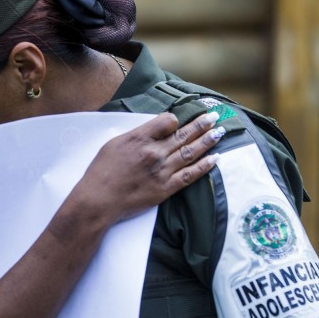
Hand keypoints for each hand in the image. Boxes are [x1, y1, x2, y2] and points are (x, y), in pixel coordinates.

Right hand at [80, 110, 222, 222]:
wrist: (98, 200)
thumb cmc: (101, 172)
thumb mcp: (114, 143)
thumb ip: (136, 135)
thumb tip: (154, 129)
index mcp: (140, 139)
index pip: (168, 121)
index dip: (174, 120)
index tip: (177, 122)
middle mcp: (154, 153)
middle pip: (183, 134)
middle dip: (201, 124)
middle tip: (214, 117)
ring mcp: (162, 171)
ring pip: (190, 152)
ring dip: (207, 141)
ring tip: (220, 132)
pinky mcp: (165, 189)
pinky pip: (190, 175)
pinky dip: (204, 166)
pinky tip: (215, 159)